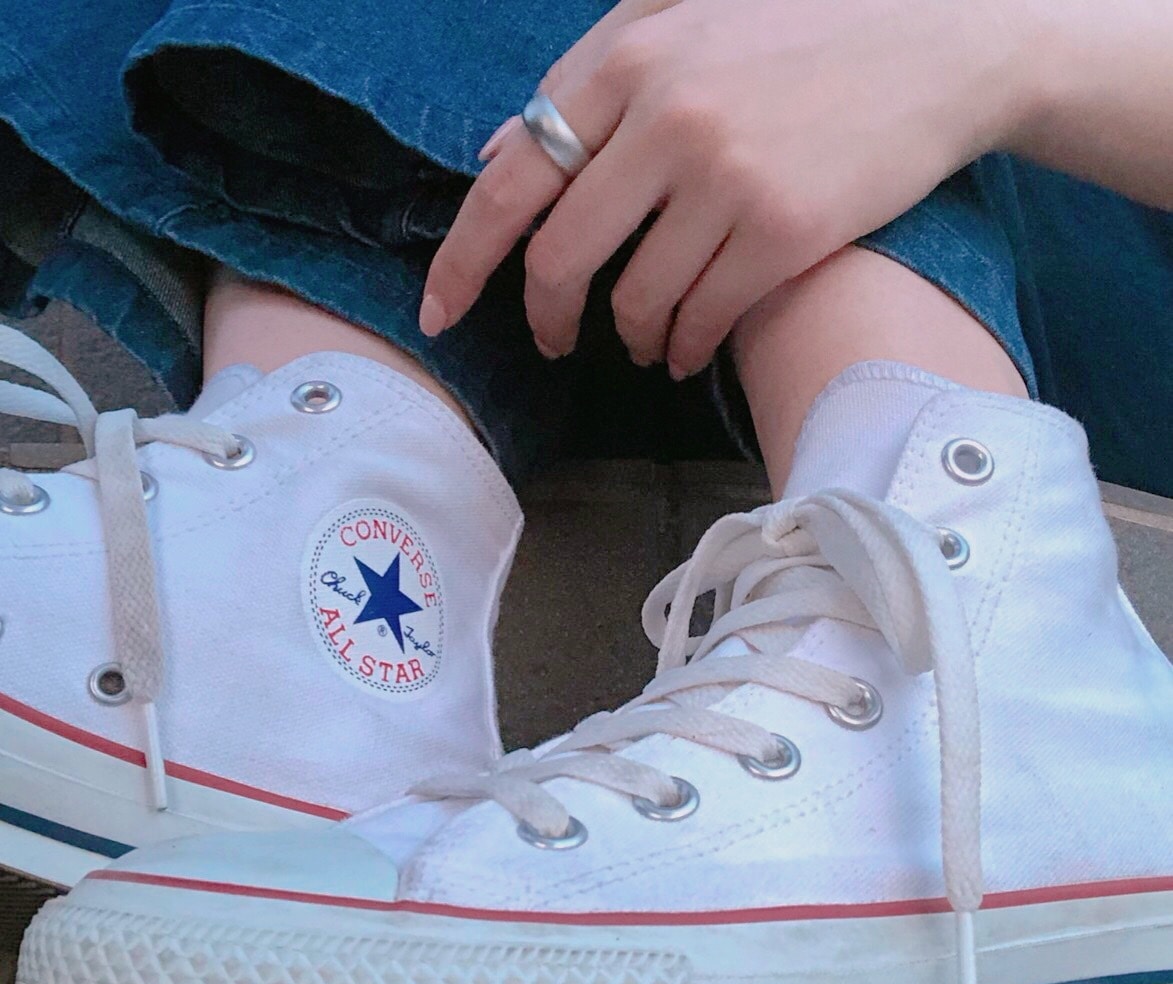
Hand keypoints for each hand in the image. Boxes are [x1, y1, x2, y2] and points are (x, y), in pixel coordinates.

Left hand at [421, 0, 1029, 377]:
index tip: (439, 311)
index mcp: (629, 58)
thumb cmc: (807, 25)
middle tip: (554, 343)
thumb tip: (499, 155)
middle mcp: (669, 118)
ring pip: (636, 300)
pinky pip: (702, 318)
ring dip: (630, 336)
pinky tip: (688, 347)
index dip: (463, 258)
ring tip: (646, 341)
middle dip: (546, 317)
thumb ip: (590, 75)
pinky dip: (685, 345)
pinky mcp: (785, 231)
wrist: (949, 39)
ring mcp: (729, 178)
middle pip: (562, 257)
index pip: (512, 178)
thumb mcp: (686, 13)